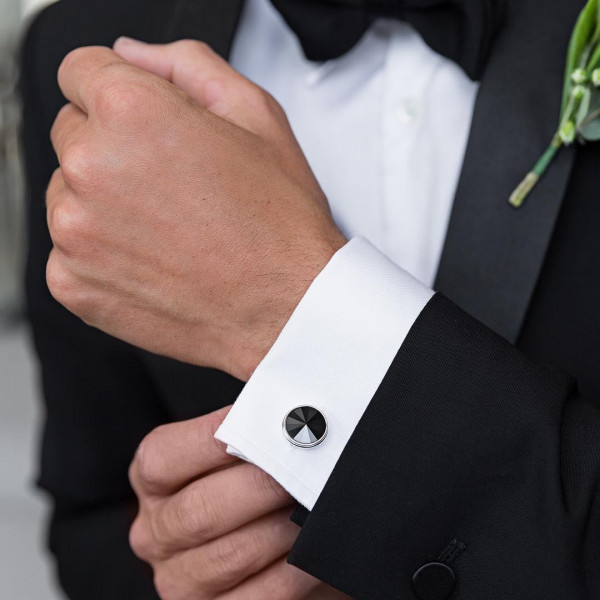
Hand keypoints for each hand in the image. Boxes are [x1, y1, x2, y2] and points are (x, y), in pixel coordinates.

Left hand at [47, 40, 345, 380]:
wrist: (286, 308)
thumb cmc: (278, 225)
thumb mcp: (256, 116)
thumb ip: (187, 64)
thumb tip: (134, 55)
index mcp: (132, 114)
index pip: (80, 71)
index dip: (119, 93)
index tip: (142, 122)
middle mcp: (91, 168)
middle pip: (73, 132)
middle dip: (116, 148)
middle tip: (173, 184)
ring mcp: (74, 232)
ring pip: (68, 193)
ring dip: (107, 203)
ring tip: (170, 227)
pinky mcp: (72, 283)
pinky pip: (69, 249)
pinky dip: (102, 253)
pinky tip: (154, 260)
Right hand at [130, 407, 350, 599]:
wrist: (274, 545)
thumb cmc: (257, 486)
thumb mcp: (240, 452)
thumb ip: (248, 426)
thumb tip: (281, 397)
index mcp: (153, 480)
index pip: (165, 458)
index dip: (217, 438)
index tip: (270, 421)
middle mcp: (156, 532)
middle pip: (201, 509)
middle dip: (263, 485)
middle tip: (309, 463)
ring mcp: (181, 579)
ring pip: (230, 554)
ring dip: (283, 527)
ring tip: (317, 502)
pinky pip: (257, 598)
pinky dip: (293, 572)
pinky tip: (314, 551)